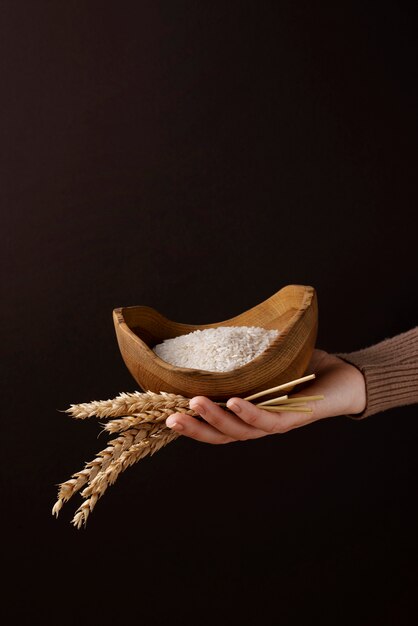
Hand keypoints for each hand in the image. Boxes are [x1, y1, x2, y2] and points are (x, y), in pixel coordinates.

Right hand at [165, 349, 366, 443]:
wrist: (347, 378)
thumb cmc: (306, 368)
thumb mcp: (268, 359)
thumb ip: (244, 354)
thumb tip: (214, 335)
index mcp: (248, 413)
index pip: (216, 424)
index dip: (191, 422)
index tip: (165, 412)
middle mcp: (258, 424)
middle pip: (222, 434)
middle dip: (194, 429)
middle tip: (169, 419)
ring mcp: (276, 424)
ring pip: (240, 430)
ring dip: (215, 419)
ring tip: (194, 405)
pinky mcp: (295, 419)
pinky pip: (268, 421)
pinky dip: (248, 412)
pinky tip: (232, 401)